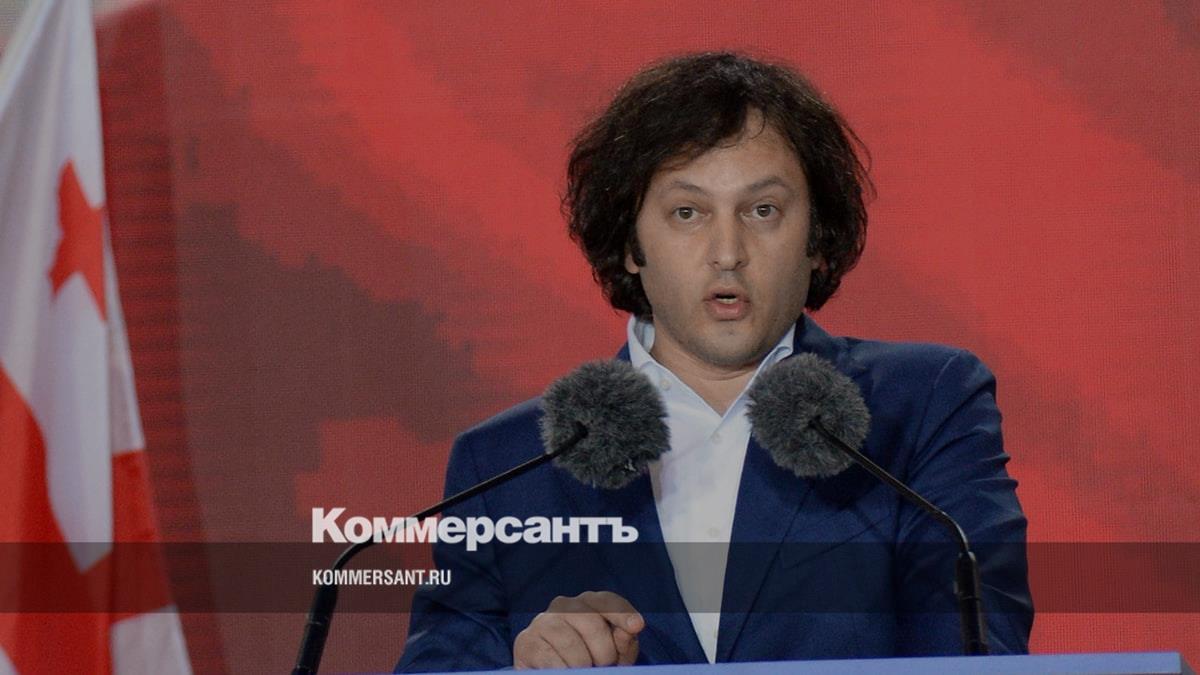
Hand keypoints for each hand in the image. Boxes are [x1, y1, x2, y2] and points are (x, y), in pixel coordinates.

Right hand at [513, 591, 643, 668]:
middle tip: (602, 667)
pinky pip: (552, 661)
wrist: (551, 671)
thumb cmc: (589, 659)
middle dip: (604, 654)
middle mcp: (565, 605)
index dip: (622, 613)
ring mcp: (543, 621)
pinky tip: (564, 672)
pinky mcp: (526, 641)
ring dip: (583, 667)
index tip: (636, 626)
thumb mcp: (613, 652)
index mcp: (589, 603)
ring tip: (583, 670)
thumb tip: (630, 629)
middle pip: (592, 624)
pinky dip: (564, 671)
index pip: (607, 602)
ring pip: (572, 646)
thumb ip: (623, 640)